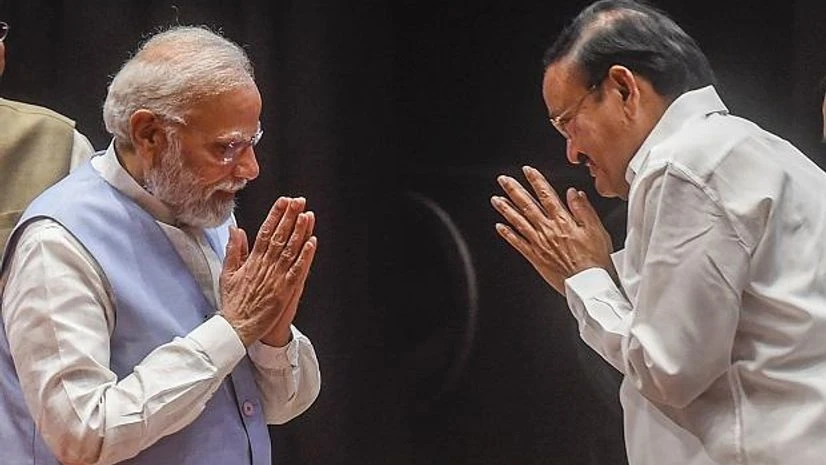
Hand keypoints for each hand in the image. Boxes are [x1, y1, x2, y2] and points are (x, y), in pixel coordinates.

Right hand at [219, 197, 317, 345]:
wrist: (236, 327)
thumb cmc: (234, 303)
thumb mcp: (227, 273)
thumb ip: (234, 250)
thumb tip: (236, 230)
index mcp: (252, 260)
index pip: (265, 231)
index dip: (275, 215)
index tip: (283, 202)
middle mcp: (265, 265)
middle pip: (279, 236)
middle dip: (289, 217)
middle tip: (299, 201)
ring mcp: (276, 277)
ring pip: (290, 249)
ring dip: (299, 231)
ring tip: (307, 215)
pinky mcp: (285, 290)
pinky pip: (297, 270)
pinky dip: (305, 256)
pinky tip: (312, 242)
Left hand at [491, 166, 612, 294]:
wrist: (588, 284)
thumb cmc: (595, 259)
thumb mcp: (597, 229)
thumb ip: (584, 209)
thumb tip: (573, 193)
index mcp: (563, 221)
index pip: (546, 195)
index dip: (536, 181)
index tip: (527, 170)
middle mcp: (548, 230)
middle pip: (527, 205)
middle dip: (514, 190)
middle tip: (503, 180)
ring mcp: (539, 243)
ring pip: (518, 222)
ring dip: (505, 209)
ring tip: (495, 199)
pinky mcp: (535, 257)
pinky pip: (518, 243)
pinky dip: (508, 234)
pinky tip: (500, 226)